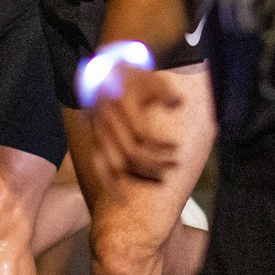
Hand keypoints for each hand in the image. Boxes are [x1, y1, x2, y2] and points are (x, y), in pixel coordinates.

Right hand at [93, 62, 186, 183]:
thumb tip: (179, 104)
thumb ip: (165, 91)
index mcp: (119, 106)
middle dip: (156, 162)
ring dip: (139, 176)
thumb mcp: (150, 78)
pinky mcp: (95, 143)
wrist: (103, 73)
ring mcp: (98, 134)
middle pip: (131, 152)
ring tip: (160, 182)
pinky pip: (99, 169)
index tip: (177, 147)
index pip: (141, 134)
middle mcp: (106, 122)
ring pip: (116, 165)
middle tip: (176, 164)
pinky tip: (121, 201)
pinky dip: (109, 186)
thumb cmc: (132, 77)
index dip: (160, 144)